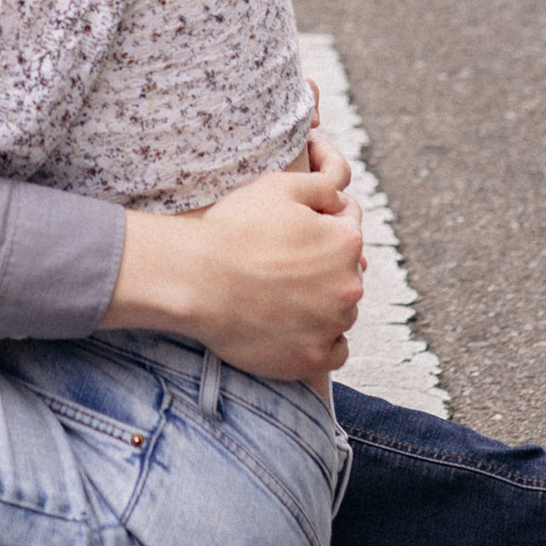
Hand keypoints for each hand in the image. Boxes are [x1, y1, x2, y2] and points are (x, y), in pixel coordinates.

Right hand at [112, 157, 363, 386]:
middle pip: (345, 275)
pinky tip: (293, 329)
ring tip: (279, 299)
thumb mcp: (279, 186)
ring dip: (322, 307)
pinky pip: (333, 352)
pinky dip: (319, 342)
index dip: (317, 231)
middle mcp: (349, 285)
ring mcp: (332, 325)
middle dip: (323, 270)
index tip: (290, 240)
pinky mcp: (313, 359)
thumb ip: (323, 186)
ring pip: (340, 313)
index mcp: (346, 241)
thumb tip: (342, 200)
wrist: (196, 279)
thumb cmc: (233, 229)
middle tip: (281, 270)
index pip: (348, 232)